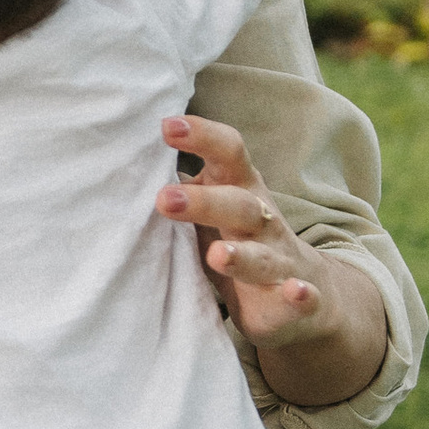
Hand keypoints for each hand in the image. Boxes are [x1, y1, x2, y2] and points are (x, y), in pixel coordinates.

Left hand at [152, 111, 391, 402]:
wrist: (304, 290)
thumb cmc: (240, 240)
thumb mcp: (213, 210)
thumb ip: (182, 189)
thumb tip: (123, 161)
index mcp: (239, 191)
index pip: (228, 154)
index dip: (202, 137)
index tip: (166, 127)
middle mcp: (263, 221)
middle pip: (238, 205)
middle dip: (204, 202)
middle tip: (164, 199)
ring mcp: (281, 260)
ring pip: (263, 255)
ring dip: (242, 255)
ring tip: (218, 255)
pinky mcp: (295, 300)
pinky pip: (303, 296)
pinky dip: (301, 295)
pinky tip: (297, 291)